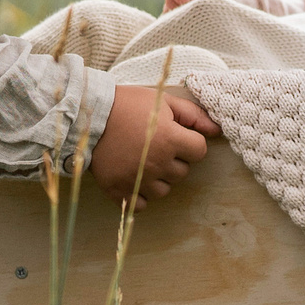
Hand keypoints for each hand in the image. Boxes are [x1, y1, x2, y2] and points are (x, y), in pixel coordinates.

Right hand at [88, 84, 219, 206]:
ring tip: (142, 159)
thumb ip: (193, 115)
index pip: (199, 151)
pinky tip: (133, 177)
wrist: (86, 116)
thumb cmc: (127, 105)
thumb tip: (218, 130)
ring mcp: (137, 180)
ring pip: (164, 190)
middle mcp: (156, 163)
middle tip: (154, 144)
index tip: (175, 134)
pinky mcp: (119, 191)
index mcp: (170, 140)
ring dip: (159, 178)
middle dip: (174, 160)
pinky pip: (141, 204)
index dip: (189, 142)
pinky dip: (139, 194)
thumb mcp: (163, 100)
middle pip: (183, 172)